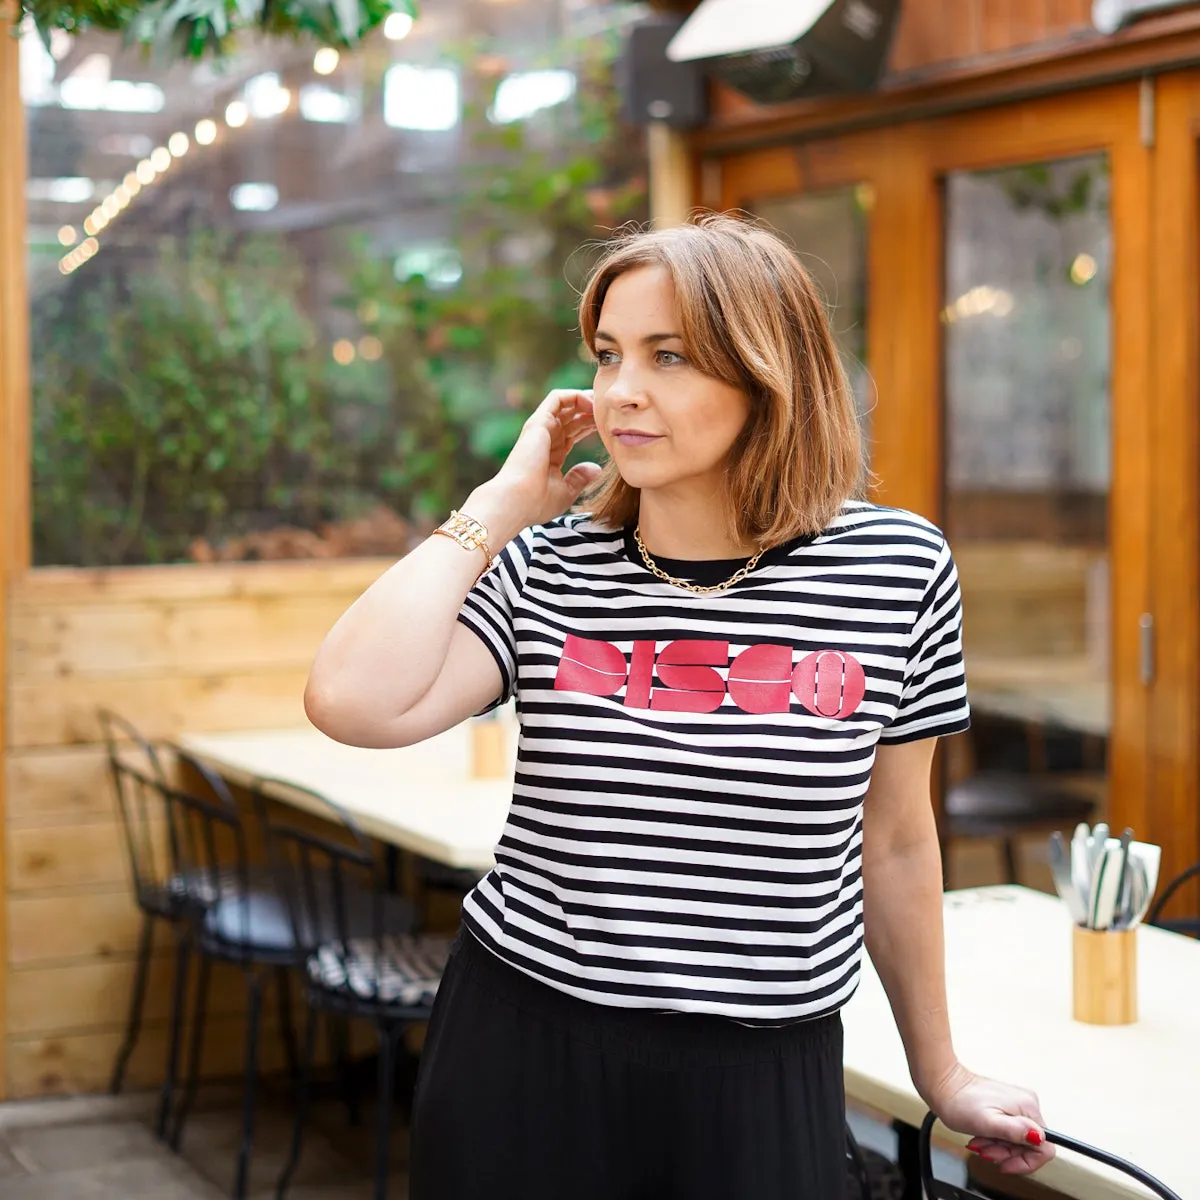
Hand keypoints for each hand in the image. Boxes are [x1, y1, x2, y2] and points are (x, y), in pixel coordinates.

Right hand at [472, 389, 601, 541]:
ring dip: (586, 400)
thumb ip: (579, 478)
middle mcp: (546, 438)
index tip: (611, 427)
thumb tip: (596, 469)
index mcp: (552, 454)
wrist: (517, 501)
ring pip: (566, 404)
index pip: (574, 432)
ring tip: (604, 405)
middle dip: (592, 411)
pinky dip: (575, 396)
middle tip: (612, 412)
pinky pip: (557, 398)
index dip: (592, 426)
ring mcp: (541, 429)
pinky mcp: (538, 422)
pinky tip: (592, 403)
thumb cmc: (536, 502)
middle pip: (572, 416)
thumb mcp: (565, 492)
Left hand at [927, 1062, 1053, 1174]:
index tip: (1006, 1164)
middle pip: (1029, 1145)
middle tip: (985, 1149)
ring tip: (979, 1141)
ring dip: (998, 1147)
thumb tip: (1039, 1137)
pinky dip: (995, 1139)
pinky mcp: (1006, 1106)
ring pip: (1018, 1141)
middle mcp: (1027, 1103)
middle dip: (1007, 1153)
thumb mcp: (986, 1122)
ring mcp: (1016, 1104)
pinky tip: (981, 1135)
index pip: (1045, 1146)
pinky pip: (1008, 1132)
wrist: (942, 1085)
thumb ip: (1015, 1131)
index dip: (1027, 1162)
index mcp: (1027, 1107)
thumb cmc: (959, 1102)